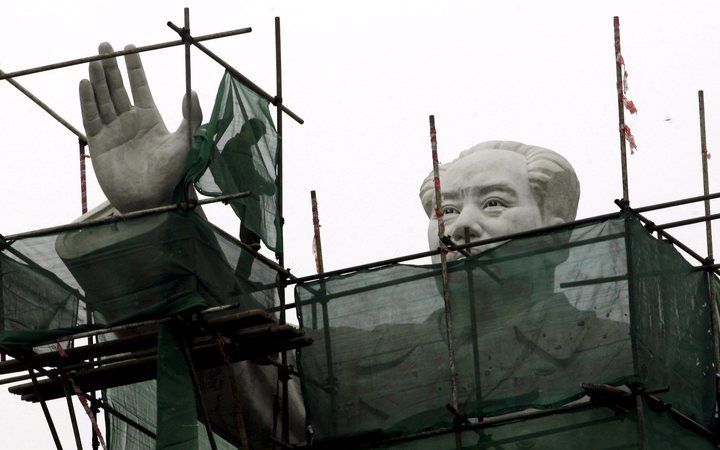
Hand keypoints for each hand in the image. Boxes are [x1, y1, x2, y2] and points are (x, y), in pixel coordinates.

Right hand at [79, 42, 201, 212]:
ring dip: (98, 78)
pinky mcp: (99, 144)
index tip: (129, 47)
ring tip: (94, 59)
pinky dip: (87, 100)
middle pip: (117, 89)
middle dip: (111, 67)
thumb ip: (191, 117)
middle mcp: (131, 123)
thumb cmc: (174, 174)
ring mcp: (114, 132)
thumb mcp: (187, 142)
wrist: (153, 199)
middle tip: (104, 45)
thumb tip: (192, 91)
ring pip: (103, 99)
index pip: (141, 87)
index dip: (134, 68)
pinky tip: (85, 83)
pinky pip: (91, 117)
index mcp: (151, 119)